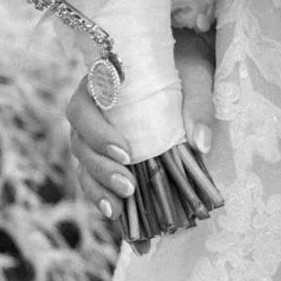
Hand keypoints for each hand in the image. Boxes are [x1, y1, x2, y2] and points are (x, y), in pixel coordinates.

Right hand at [67, 29, 216, 255]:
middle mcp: (93, 111)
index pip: (83, 110)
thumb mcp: (197, 73)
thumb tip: (201, 144)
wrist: (185, 58)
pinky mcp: (111, 156)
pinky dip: (108, 200)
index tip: (125, 153)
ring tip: (121, 212)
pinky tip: (121, 221)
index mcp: (102, 83)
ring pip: (85, 167)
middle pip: (80, 145)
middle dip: (101, 170)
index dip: (97, 134)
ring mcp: (98, 135)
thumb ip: (197, 104)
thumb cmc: (186, 60)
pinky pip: (99, 180)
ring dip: (100, 190)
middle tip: (129, 187)